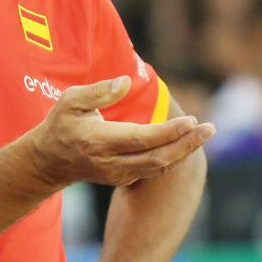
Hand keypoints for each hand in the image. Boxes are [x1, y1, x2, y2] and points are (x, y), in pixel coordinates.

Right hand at [28, 76, 214, 187]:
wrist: (50, 162)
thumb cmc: (61, 125)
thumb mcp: (70, 101)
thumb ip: (98, 91)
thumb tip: (127, 82)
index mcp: (100, 142)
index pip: (142, 139)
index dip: (169, 131)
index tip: (190, 120)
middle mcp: (112, 162)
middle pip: (158, 158)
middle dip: (187, 144)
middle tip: (211, 128)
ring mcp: (118, 175)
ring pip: (159, 167)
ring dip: (185, 151)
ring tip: (205, 133)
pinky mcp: (123, 179)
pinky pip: (154, 169)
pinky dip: (173, 156)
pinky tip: (186, 142)